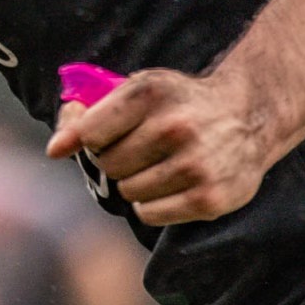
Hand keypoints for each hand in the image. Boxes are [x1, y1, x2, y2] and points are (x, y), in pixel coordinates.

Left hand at [46, 67, 268, 224]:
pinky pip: (149, 214)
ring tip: (161, 164)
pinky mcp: (209, 198)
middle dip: (116, 160)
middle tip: (141, 149)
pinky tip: (173, 183)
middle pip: (108, 164)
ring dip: (135, 183)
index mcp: (150, 92)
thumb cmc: (179, 103)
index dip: (90, 139)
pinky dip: (152, 205)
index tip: (102, 136)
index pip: (89, 133)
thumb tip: (54, 150)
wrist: (249, 115)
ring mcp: (194, 164)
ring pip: (127, 192)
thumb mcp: (138, 91)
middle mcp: (174, 127)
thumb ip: (88, 115)